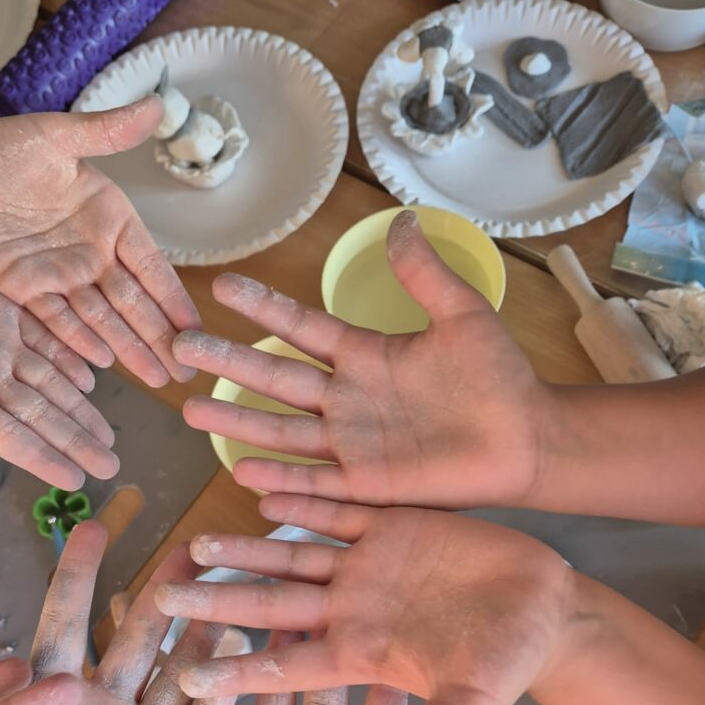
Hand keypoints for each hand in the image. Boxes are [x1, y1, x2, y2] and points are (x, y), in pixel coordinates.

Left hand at [0, 100, 200, 386]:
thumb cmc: (0, 152)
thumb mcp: (55, 136)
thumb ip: (105, 131)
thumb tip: (156, 106)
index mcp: (109, 219)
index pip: (150, 265)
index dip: (172, 297)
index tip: (195, 327)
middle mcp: (92, 254)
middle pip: (133, 303)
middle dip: (159, 338)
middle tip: (186, 373)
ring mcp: (61, 277)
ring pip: (102, 320)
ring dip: (130, 349)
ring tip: (159, 379)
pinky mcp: (27, 292)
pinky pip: (58, 321)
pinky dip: (80, 342)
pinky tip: (104, 364)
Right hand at [0, 245, 118, 489]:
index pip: (10, 436)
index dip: (44, 457)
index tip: (77, 480)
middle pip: (41, 416)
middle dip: (76, 441)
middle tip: (112, 464)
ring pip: (49, 383)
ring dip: (81, 408)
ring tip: (108, 435)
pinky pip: (43, 337)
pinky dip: (69, 356)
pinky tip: (94, 375)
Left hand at [0, 522, 234, 704]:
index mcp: (50, 698)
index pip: (66, 623)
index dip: (78, 577)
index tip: (89, 528)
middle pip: (136, 637)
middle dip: (163, 591)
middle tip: (191, 546)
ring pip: (176, 678)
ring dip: (201, 639)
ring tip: (227, 596)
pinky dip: (217, 703)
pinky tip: (239, 666)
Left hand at [154, 497, 580, 704]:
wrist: (545, 608)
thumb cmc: (510, 663)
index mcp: (359, 657)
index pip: (283, 668)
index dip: (234, 673)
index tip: (182, 678)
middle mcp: (349, 613)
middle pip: (269, 608)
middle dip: (217, 605)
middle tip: (160, 600)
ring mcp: (365, 570)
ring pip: (291, 558)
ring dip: (245, 551)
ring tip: (195, 543)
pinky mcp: (388, 528)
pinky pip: (335, 511)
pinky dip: (302, 501)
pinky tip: (260, 491)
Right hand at [174, 210, 548, 507]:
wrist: (527, 439)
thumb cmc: (498, 379)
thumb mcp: (461, 315)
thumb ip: (425, 274)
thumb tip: (402, 222)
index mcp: (366, 356)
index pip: (302, 327)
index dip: (263, 308)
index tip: (221, 285)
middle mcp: (348, 400)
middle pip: (275, 378)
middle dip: (228, 363)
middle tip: (178, 346)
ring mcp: (354, 443)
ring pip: (282, 430)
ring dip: (238, 422)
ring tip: (191, 407)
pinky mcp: (368, 483)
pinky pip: (317, 482)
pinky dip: (282, 480)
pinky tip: (243, 473)